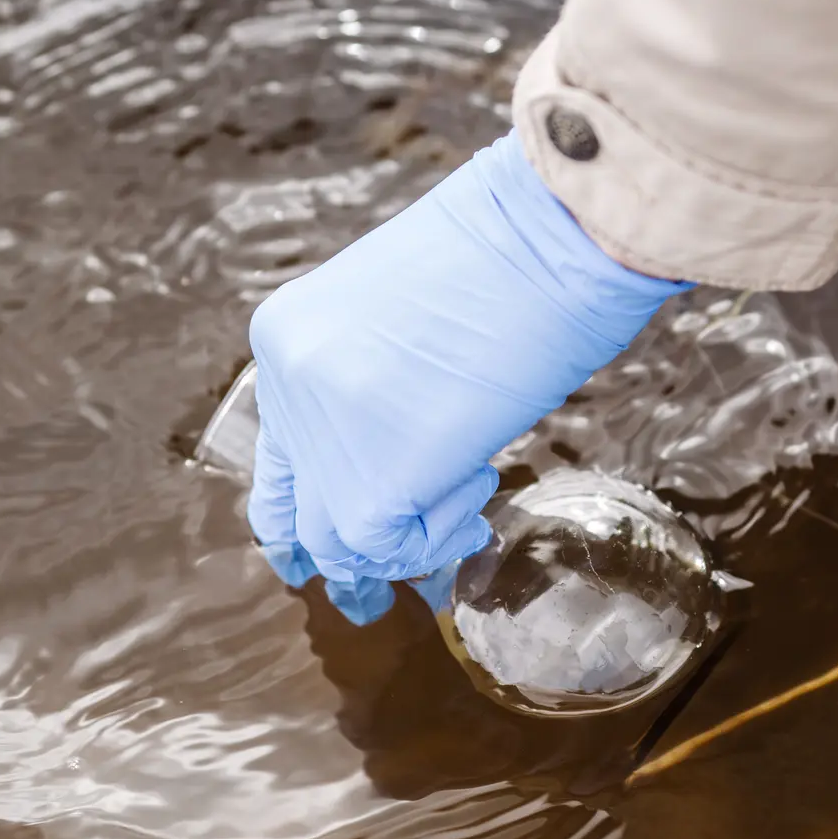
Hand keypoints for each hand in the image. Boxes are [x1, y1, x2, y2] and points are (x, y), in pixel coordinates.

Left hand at [247, 129, 687, 594]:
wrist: (554, 235)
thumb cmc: (515, 258)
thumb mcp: (408, 316)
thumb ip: (376, 384)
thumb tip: (397, 457)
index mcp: (285, 335)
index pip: (283, 449)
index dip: (309, 506)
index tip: (323, 551)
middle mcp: (287, 383)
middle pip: (293, 509)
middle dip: (331, 560)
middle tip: (363, 603)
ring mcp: (322, 432)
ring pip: (337, 541)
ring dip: (405, 542)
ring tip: (466, 502)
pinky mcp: (369, 478)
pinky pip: (385, 546)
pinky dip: (434, 539)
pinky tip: (477, 488)